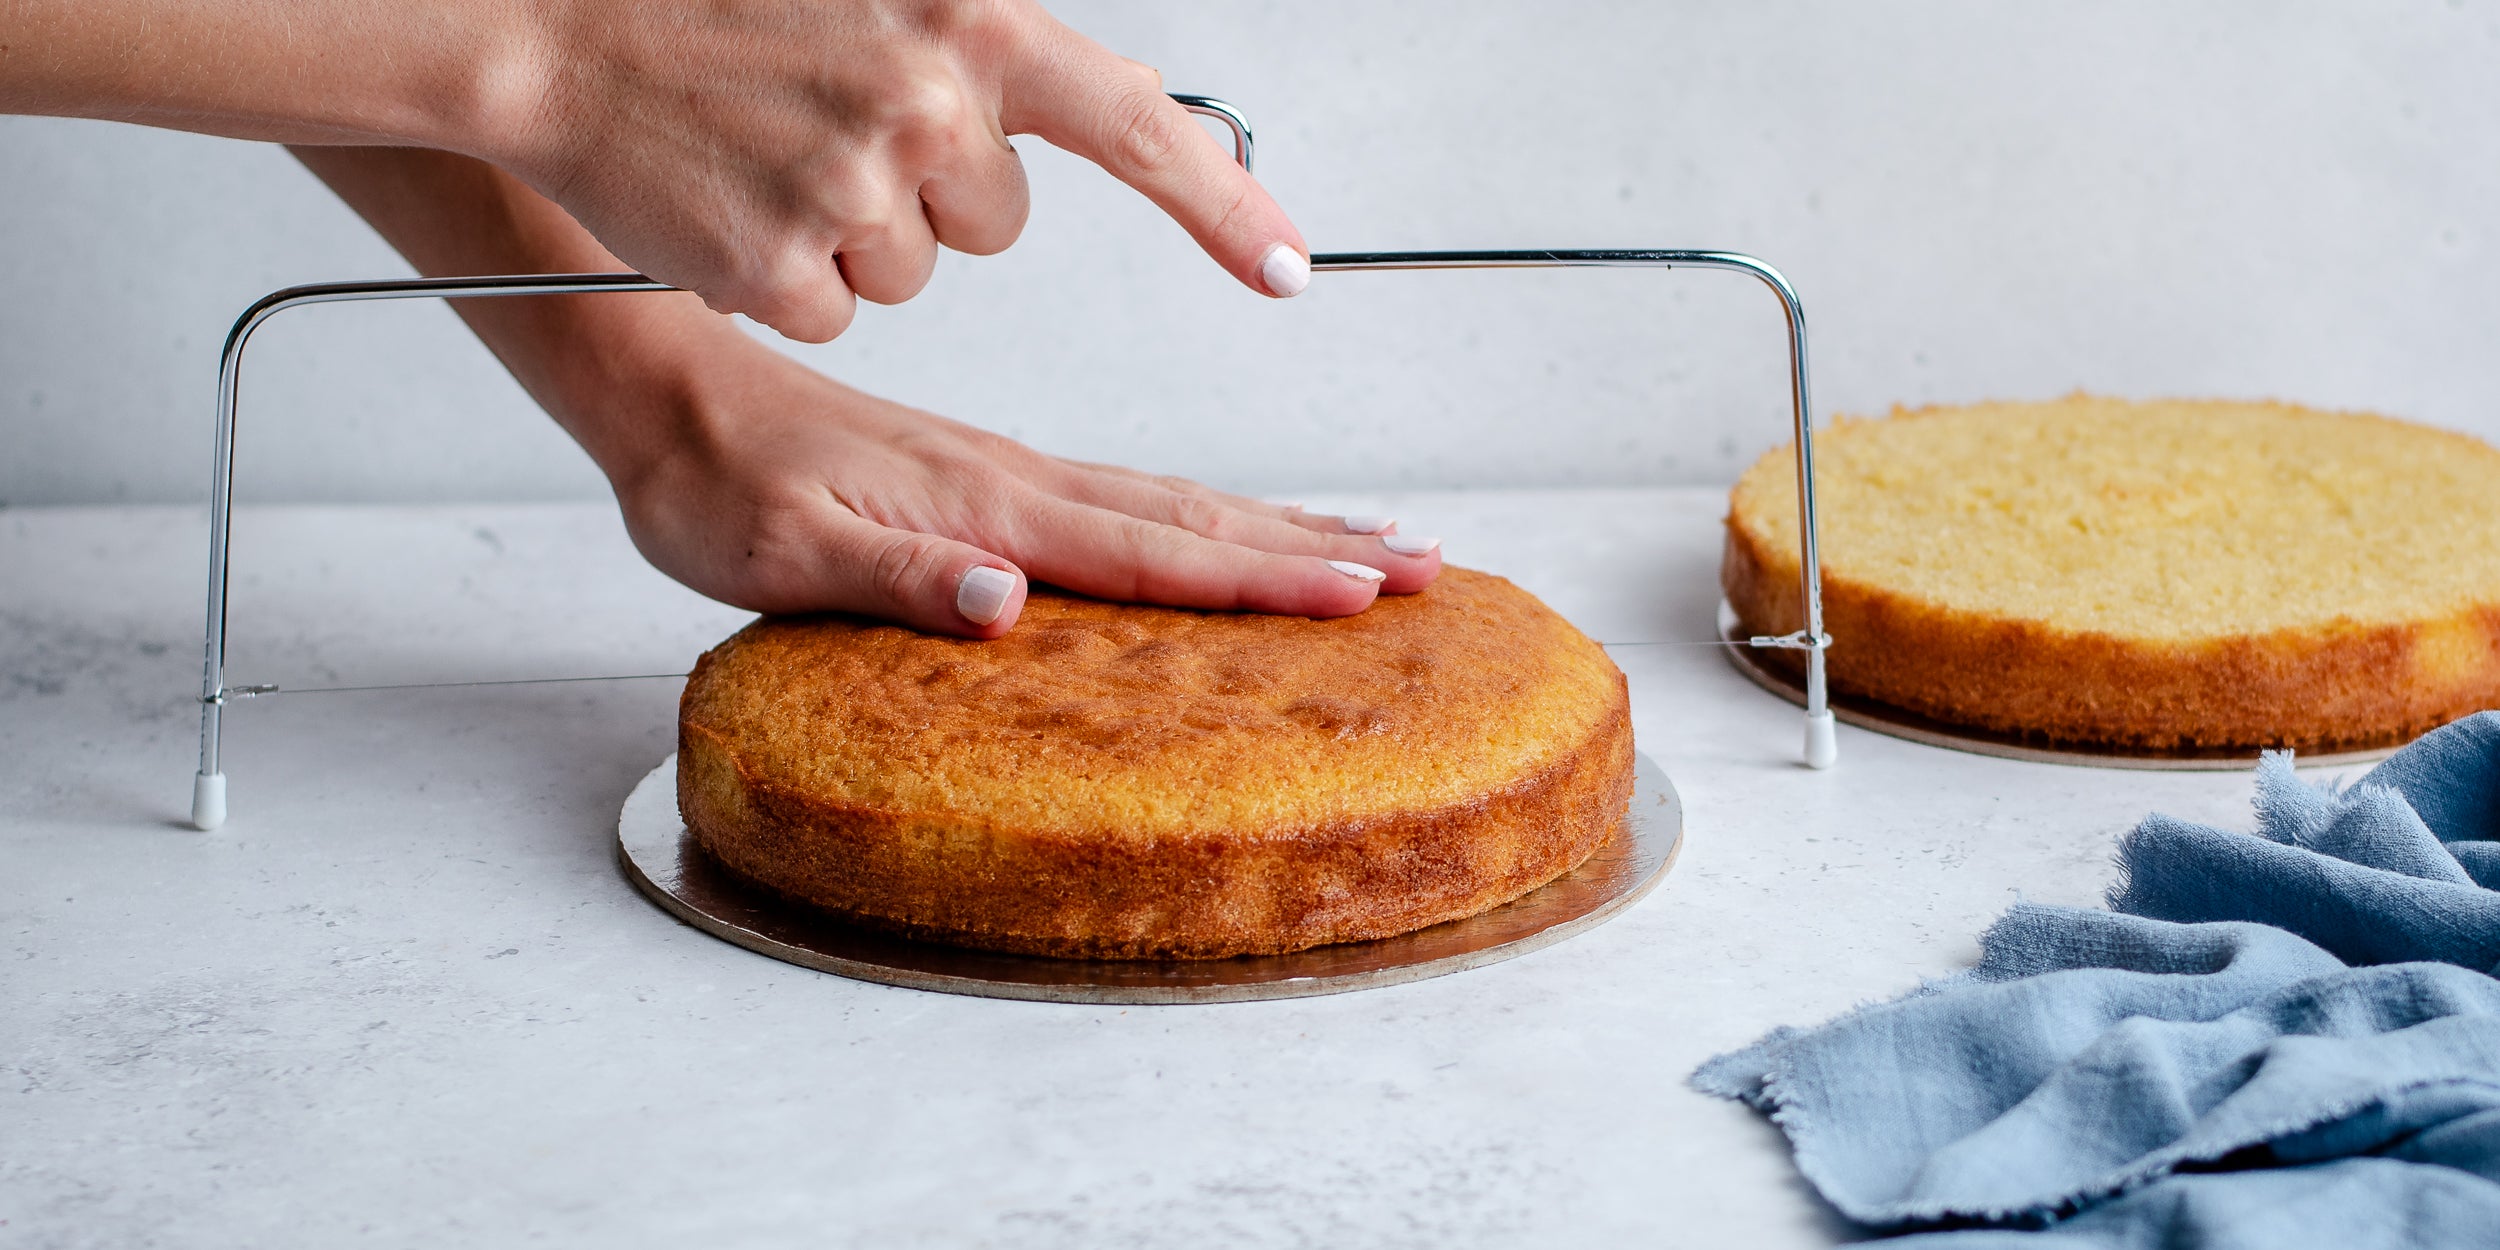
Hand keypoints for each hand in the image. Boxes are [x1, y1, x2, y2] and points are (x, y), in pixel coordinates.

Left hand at [292, 147, 1392, 637]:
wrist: (673, 398)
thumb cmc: (718, 485)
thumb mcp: (782, 551)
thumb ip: (898, 578)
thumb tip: (1007, 602)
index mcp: (985, 507)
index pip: (1149, 552)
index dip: (1261, 579)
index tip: (1359, 593)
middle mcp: (1018, 483)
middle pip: (1196, 519)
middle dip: (1315, 548)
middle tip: (1423, 566)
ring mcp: (1016, 475)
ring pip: (1177, 502)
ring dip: (1283, 526)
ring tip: (1374, 542)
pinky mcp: (997, 477)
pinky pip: (1132, 497)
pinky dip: (1209, 514)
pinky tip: (1236, 526)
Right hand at [509, 0, 1306, 340]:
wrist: (555, 25)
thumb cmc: (715, 4)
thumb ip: (992, 47)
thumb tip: (1128, 95)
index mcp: (967, 19)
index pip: (1134, 121)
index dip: (1221, 206)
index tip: (1288, 270)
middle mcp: (927, 103)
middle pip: (997, 222)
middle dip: (933, 188)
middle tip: (829, 117)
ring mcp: (854, 190)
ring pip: (917, 269)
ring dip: (854, 228)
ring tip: (768, 147)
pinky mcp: (783, 266)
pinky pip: (839, 308)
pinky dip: (790, 274)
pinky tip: (734, 201)